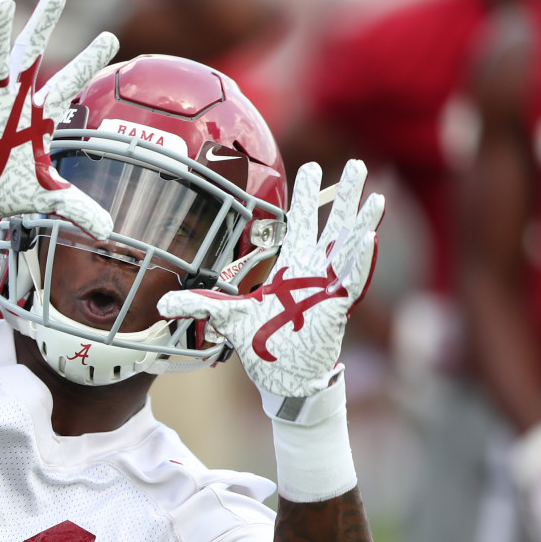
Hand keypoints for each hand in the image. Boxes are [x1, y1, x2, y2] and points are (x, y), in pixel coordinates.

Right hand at [0, 0, 117, 237]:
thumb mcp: (44, 196)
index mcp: (38, 115)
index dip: (89, 59)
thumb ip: (77, 207)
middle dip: (43, 23)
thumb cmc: (1, 188)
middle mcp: (14, 100)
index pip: (69, 81)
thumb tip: (110, 231)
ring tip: (4, 0)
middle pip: (32, 53)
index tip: (112, 36)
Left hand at [157, 160, 383, 404]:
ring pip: (349, 248)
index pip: (301, 223)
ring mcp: (327, 289)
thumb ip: (199, 304)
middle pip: (332, 226)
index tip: (314, 167)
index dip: (307, 197)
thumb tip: (163, 302)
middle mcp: (313, 272)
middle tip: (358, 164)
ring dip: (362, 223)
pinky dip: (361, 261)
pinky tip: (369, 238)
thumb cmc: (262, 345)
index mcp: (291, 267)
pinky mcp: (335, 309)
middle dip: (345, 196)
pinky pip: (351, 281)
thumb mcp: (227, 317)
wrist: (281, 378)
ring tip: (377, 197)